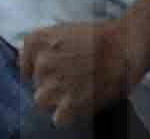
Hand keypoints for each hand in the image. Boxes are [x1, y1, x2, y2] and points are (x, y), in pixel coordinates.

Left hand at [16, 12, 145, 126]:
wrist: (124, 47)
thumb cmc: (101, 37)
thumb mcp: (65, 31)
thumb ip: (49, 47)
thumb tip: (40, 63)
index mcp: (38, 40)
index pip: (25, 62)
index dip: (36, 69)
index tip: (50, 72)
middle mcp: (42, 63)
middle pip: (37, 82)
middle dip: (51, 83)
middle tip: (71, 81)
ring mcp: (54, 84)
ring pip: (42, 101)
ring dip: (56, 100)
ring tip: (74, 94)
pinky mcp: (69, 104)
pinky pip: (58, 118)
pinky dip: (67, 116)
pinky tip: (78, 106)